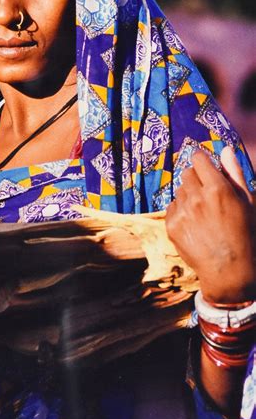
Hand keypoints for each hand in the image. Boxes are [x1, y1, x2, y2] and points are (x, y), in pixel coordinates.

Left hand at [165, 147, 255, 304]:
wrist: (228, 269)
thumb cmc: (244, 233)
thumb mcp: (247, 201)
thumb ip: (235, 173)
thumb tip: (225, 149)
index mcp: (218, 188)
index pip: (198, 159)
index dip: (202, 161)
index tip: (206, 167)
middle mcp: (197, 197)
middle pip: (187, 173)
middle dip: (196, 179)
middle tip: (207, 194)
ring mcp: (182, 211)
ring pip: (180, 190)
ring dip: (189, 196)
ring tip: (203, 213)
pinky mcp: (171, 225)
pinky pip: (172, 207)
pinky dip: (180, 211)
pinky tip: (194, 224)